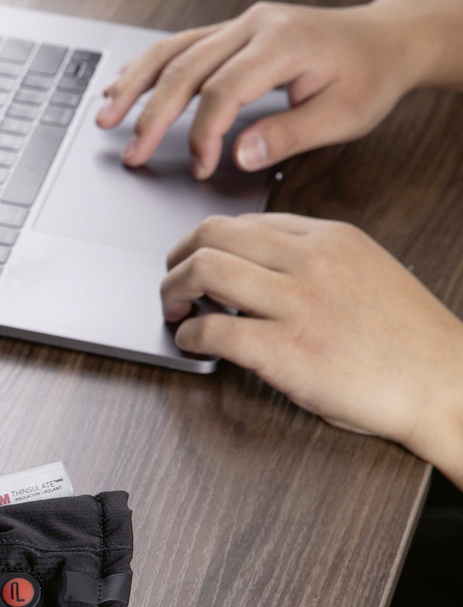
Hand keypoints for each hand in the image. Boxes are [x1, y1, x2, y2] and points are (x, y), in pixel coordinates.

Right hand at [97, 0, 435, 178]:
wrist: (385, 40)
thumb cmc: (368, 77)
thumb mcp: (342, 115)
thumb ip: (288, 135)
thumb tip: (238, 155)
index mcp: (283, 43)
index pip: (222, 90)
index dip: (203, 134)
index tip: (201, 168)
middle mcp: (255, 26)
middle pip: (186, 69)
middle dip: (152, 116)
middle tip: (131, 154)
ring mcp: (240, 24)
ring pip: (172, 51)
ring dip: (134, 85)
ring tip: (106, 116)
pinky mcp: (232, 31)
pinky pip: (180, 45)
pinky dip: (147, 68)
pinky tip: (122, 85)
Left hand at [163, 214, 462, 485]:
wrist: (446, 384)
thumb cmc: (408, 341)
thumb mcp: (366, 274)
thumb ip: (314, 263)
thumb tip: (259, 268)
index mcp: (331, 239)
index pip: (245, 221)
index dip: (208, 243)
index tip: (196, 262)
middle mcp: (311, 262)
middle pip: (213, 234)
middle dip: (177, 258)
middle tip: (171, 284)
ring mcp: (297, 304)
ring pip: (204, 270)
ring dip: (172, 291)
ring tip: (173, 311)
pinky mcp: (285, 350)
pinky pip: (212, 330)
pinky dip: (188, 337)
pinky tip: (191, 345)